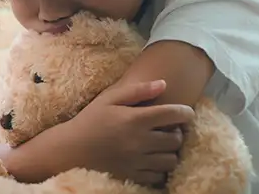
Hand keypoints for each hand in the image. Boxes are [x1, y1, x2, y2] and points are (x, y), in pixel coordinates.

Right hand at [68, 79, 193, 184]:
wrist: (71, 149)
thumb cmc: (90, 120)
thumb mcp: (109, 99)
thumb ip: (137, 90)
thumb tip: (163, 84)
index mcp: (136, 119)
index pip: (173, 114)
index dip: (186, 112)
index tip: (187, 112)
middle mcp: (140, 141)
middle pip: (176, 139)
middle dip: (178, 132)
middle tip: (169, 129)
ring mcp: (137, 160)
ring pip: (171, 160)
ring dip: (170, 152)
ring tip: (162, 146)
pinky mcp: (133, 175)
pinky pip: (159, 176)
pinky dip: (160, 169)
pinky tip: (152, 160)